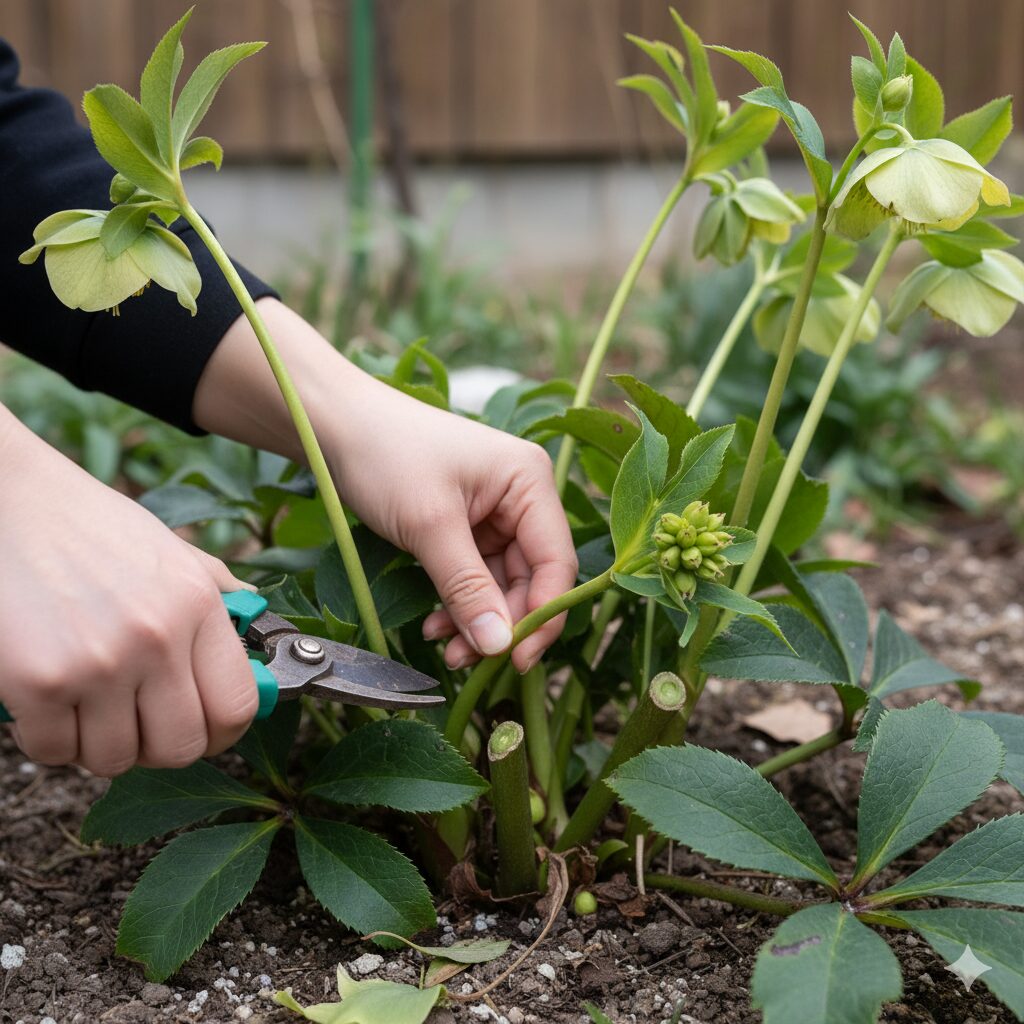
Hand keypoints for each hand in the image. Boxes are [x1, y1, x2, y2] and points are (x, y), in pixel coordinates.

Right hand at [0, 406, 257, 775]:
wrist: (10, 501)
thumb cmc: (91, 527)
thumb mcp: (172, 550)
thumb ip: (219, 594)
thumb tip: (259, 627)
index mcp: (198, 606)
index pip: (238, 706)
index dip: (224, 733)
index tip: (205, 731)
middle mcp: (158, 638)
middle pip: (182, 748)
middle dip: (160, 748)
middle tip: (139, 725)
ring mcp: (99, 663)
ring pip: (115, 759)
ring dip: (100, 744)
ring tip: (89, 704)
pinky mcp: (38, 682)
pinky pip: (54, 751)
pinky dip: (50, 739)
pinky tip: (49, 702)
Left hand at [327, 378, 577, 671]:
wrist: (336, 426)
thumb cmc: (386, 456)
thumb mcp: (429, 525)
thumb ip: (467, 588)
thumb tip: (499, 646)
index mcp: (531, 481)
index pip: (556, 562)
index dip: (542, 615)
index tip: (515, 659)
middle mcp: (523, 498)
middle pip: (532, 579)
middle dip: (501, 623)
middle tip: (465, 659)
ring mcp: (496, 515)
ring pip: (502, 586)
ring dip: (476, 621)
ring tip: (444, 647)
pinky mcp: (468, 529)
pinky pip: (476, 579)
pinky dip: (459, 605)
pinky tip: (435, 625)